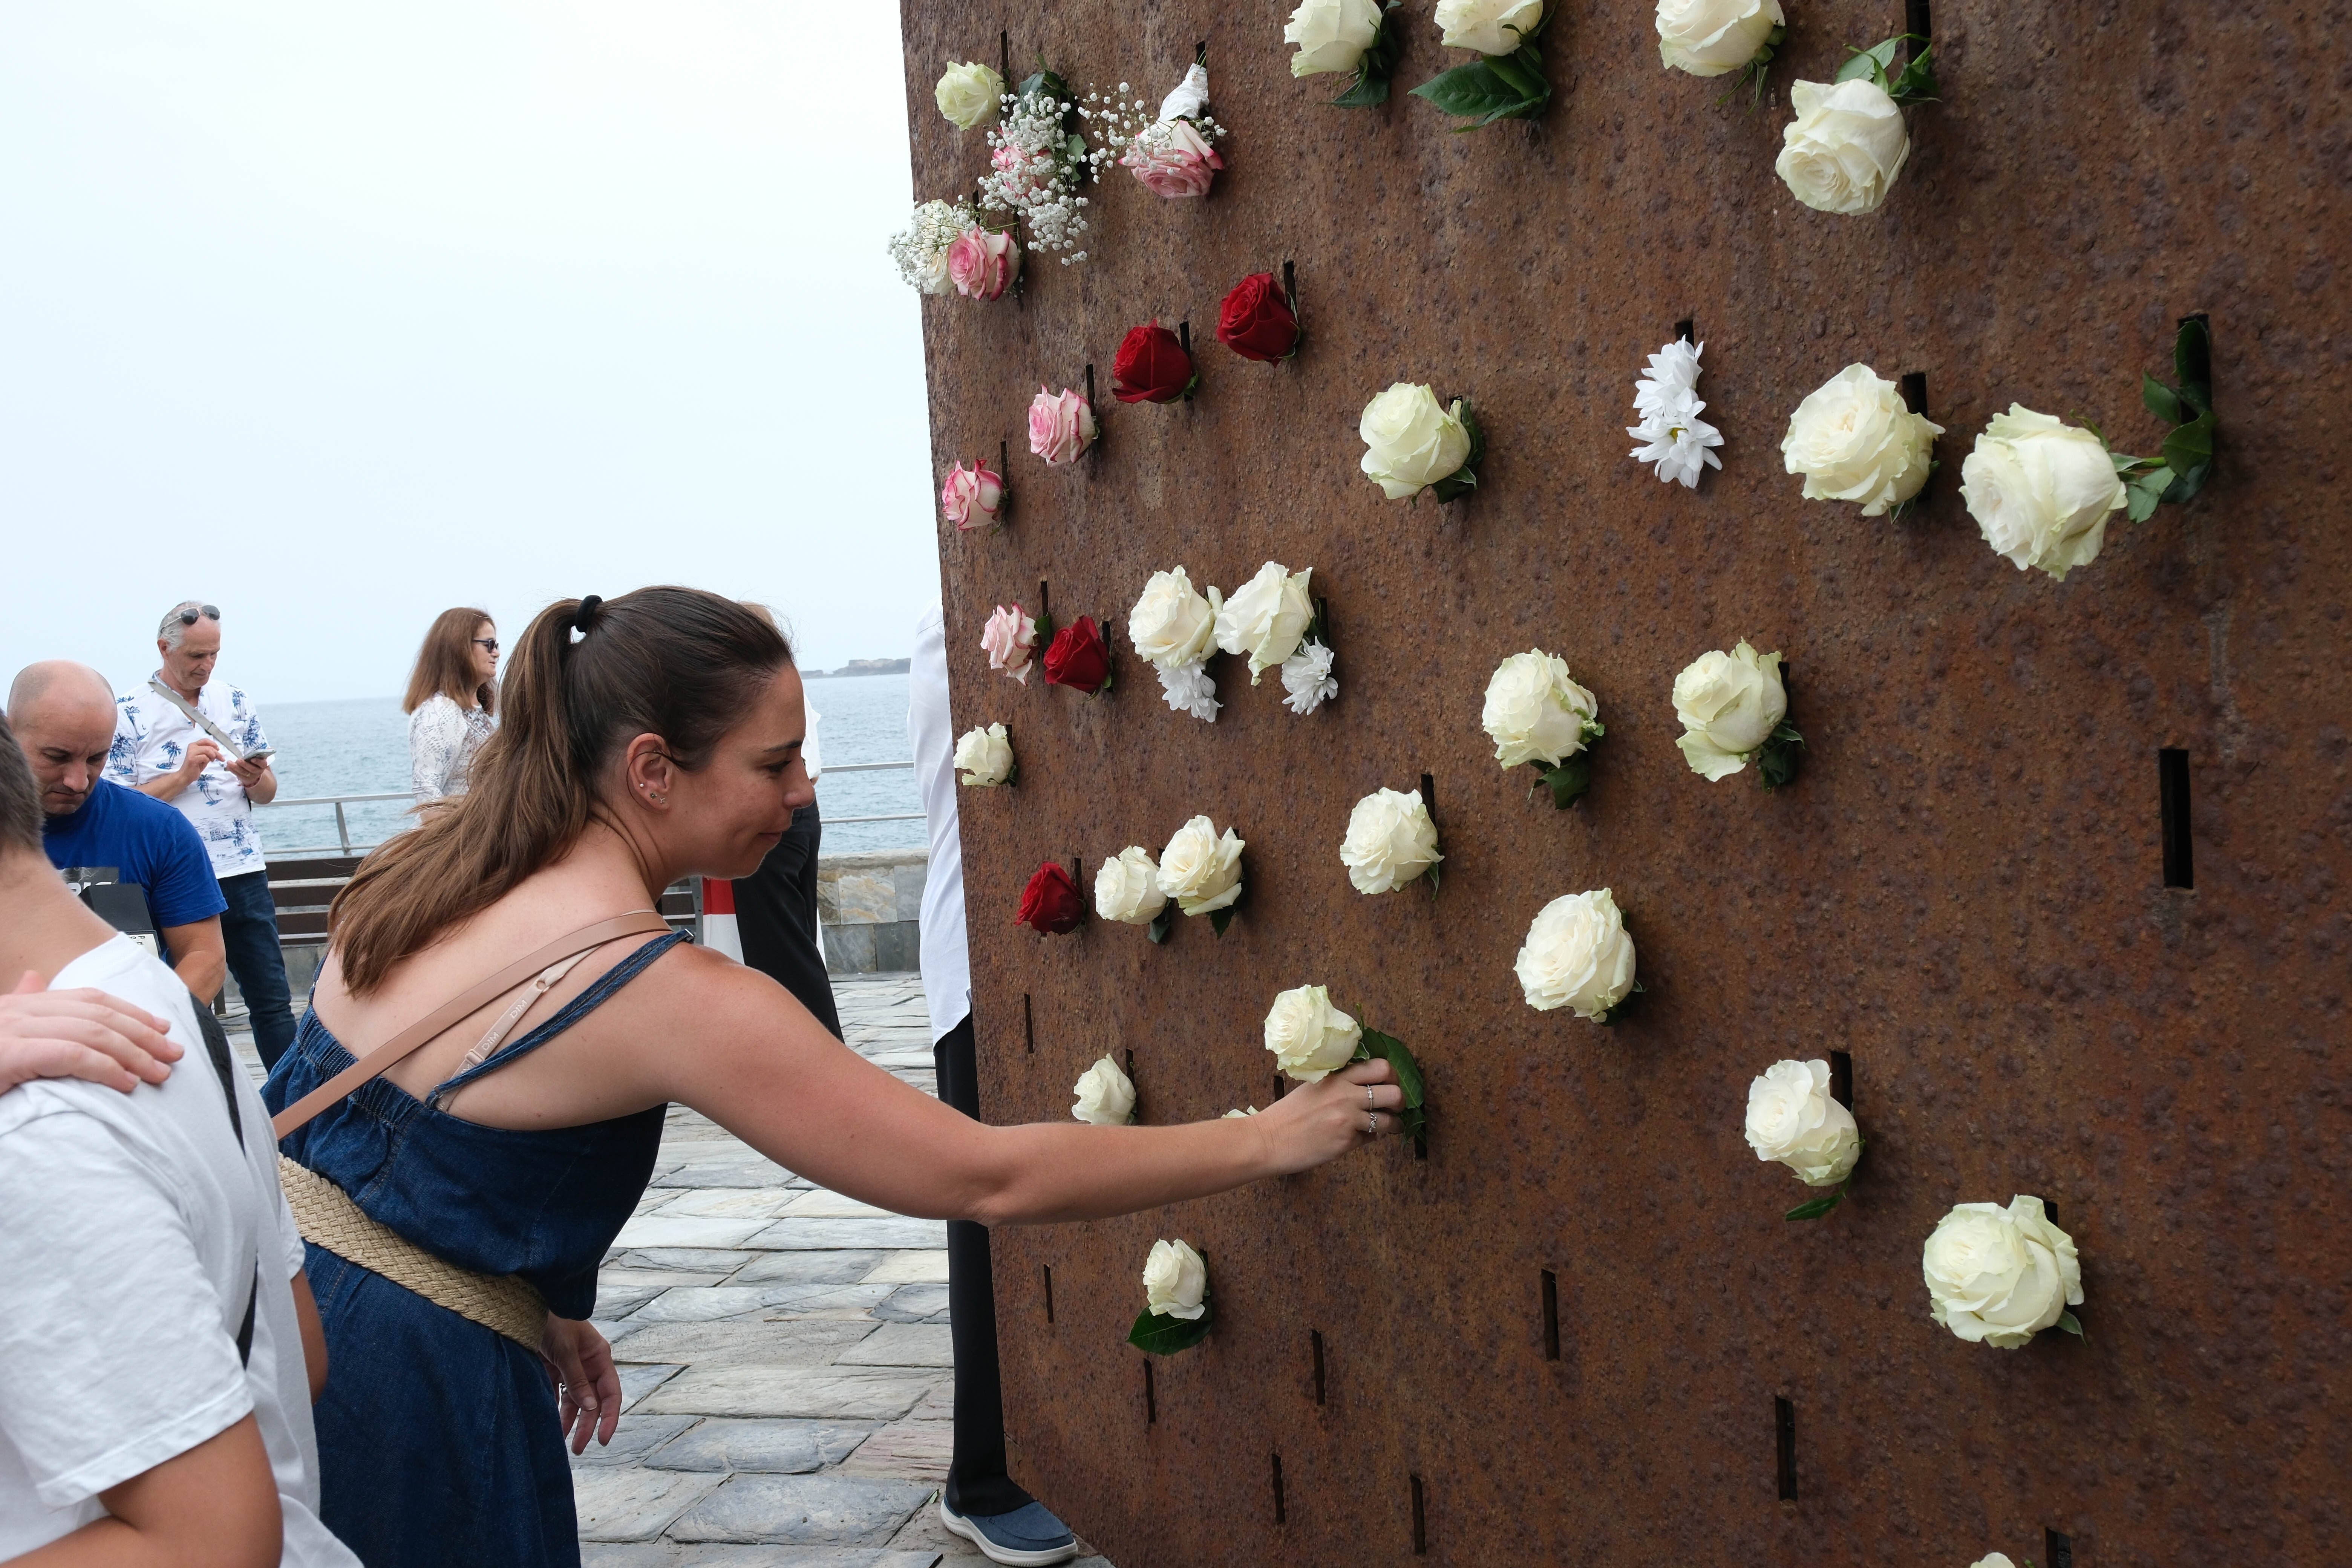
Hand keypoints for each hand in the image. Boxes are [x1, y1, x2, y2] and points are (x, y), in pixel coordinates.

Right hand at [0, 971, 181, 1094]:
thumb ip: (22, 1007)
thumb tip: (35, 978)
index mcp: (19, 1004)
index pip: (88, 999)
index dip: (130, 1012)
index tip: (161, 1028)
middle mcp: (18, 1010)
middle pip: (97, 1015)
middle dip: (142, 1034)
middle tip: (172, 1053)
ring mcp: (13, 1030)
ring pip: (91, 1033)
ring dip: (133, 1054)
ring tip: (158, 1072)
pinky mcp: (9, 1056)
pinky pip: (71, 1056)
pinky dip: (105, 1067)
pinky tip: (127, 1082)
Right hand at [177, 740, 223, 782]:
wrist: (186, 775)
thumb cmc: (195, 767)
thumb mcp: (203, 757)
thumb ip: (208, 752)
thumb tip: (217, 749)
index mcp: (194, 745)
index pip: (205, 740)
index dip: (213, 744)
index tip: (218, 749)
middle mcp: (192, 747)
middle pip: (208, 746)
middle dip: (217, 753)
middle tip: (221, 758)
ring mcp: (191, 753)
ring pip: (208, 750)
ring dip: (213, 756)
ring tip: (212, 760)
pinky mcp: (192, 759)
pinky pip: (205, 757)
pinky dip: (207, 761)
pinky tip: (204, 763)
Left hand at [224, 754, 268, 788]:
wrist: (255, 775)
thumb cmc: (257, 763)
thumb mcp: (261, 758)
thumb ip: (263, 753)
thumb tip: (270, 748)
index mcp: (263, 765)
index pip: (262, 764)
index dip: (258, 762)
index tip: (252, 759)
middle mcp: (258, 771)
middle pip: (252, 769)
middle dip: (244, 764)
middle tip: (238, 760)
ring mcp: (251, 776)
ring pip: (243, 772)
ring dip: (236, 767)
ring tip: (229, 762)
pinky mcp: (244, 778)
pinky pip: (237, 774)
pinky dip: (232, 770)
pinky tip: (228, 766)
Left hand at [541, 1314, 621, 1453]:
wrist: (523, 1305)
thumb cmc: (551, 1320)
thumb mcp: (565, 1349)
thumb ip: (577, 1379)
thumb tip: (590, 1408)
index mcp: (599, 1357)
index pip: (611, 1393)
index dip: (610, 1417)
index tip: (603, 1440)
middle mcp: (588, 1364)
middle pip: (592, 1401)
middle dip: (586, 1426)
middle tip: (576, 1449)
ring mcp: (570, 1368)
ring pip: (574, 1401)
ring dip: (568, 1421)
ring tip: (560, 1442)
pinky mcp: (552, 1369)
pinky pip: (556, 1394)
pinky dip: (553, 1409)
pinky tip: (547, 1423)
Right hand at [1254, 1057, 1405, 1176]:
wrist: (1269, 1140)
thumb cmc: (1288, 1114)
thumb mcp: (1315, 1088)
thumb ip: (1340, 1083)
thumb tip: (1367, 1086)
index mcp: (1338, 1077)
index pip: (1381, 1067)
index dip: (1392, 1076)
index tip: (1390, 1084)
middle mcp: (1346, 1095)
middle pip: (1394, 1093)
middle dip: (1399, 1102)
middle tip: (1394, 1107)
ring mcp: (1349, 1120)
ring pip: (1390, 1121)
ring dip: (1392, 1125)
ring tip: (1388, 1127)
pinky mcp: (1347, 1142)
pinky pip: (1371, 1139)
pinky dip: (1368, 1139)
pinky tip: (1356, 1138)